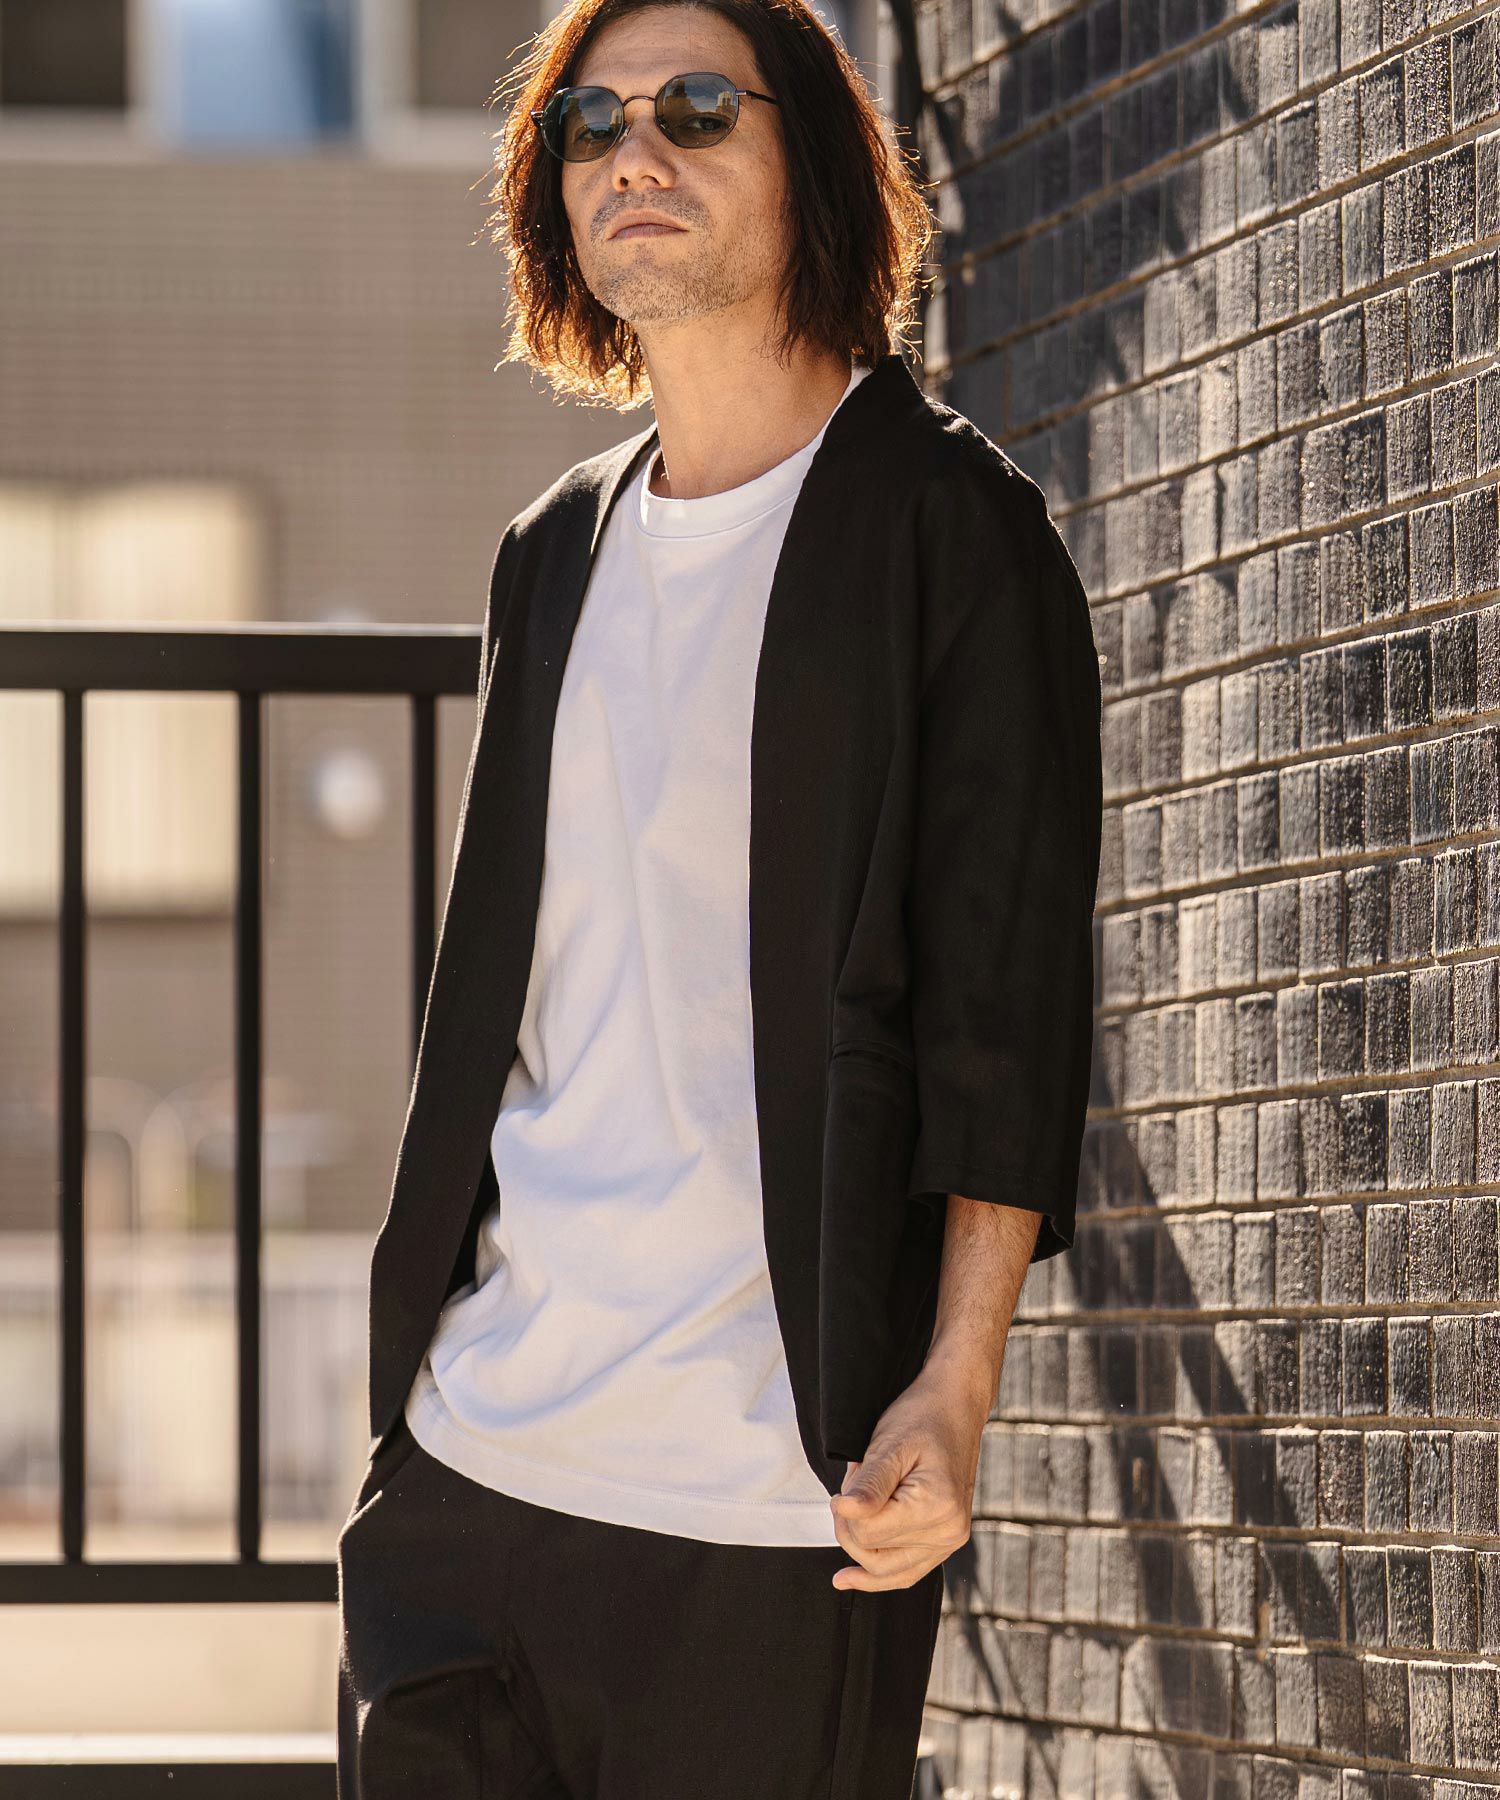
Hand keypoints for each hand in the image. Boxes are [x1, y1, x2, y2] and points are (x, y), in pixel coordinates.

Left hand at [827, 1363, 985, 1592]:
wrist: (956, 1407)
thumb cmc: (922, 1418)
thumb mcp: (889, 1444)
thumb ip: (867, 1486)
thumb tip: (844, 1513)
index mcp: (937, 1507)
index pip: (866, 1532)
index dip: (846, 1505)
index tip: (853, 1473)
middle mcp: (948, 1532)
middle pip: (872, 1553)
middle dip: (850, 1523)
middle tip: (855, 1482)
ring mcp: (950, 1540)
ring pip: (886, 1570)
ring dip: (861, 1542)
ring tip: (859, 1505)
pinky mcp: (945, 1542)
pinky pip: (906, 1571)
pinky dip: (877, 1575)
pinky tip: (849, 1578)